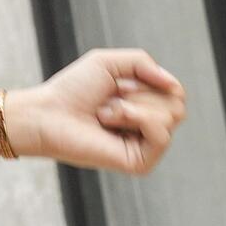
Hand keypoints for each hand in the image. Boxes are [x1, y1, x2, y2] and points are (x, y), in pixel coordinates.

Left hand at [9, 48, 186, 174]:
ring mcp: (146, 147)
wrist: (48, 112)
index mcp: (145, 106)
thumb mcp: (109, 62)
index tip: (120, 83)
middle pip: (177, 104)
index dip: (150, 79)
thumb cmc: (73, 89)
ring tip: (106, 113)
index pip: (176, 91)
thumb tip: (174, 86)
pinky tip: (111, 120)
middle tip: (113, 98)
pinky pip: (162, 136)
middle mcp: (148, 128)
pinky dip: (138, 118)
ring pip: (172, 117)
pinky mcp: (140, 163)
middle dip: (142, 92)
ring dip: (134, 105)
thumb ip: (144, 63)